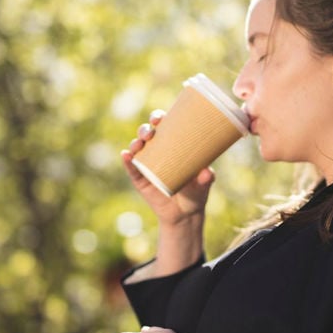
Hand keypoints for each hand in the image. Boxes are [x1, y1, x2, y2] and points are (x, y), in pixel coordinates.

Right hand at [121, 110, 214, 226]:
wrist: (185, 214)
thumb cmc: (196, 192)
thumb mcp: (204, 184)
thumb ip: (207, 178)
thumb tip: (207, 172)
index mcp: (172, 145)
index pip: (163, 126)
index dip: (158, 118)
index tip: (159, 119)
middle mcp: (157, 151)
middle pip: (147, 134)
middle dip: (145, 129)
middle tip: (150, 132)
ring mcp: (146, 164)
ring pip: (137, 148)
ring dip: (135, 143)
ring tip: (139, 144)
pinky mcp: (140, 179)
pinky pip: (131, 168)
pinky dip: (127, 161)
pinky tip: (126, 155)